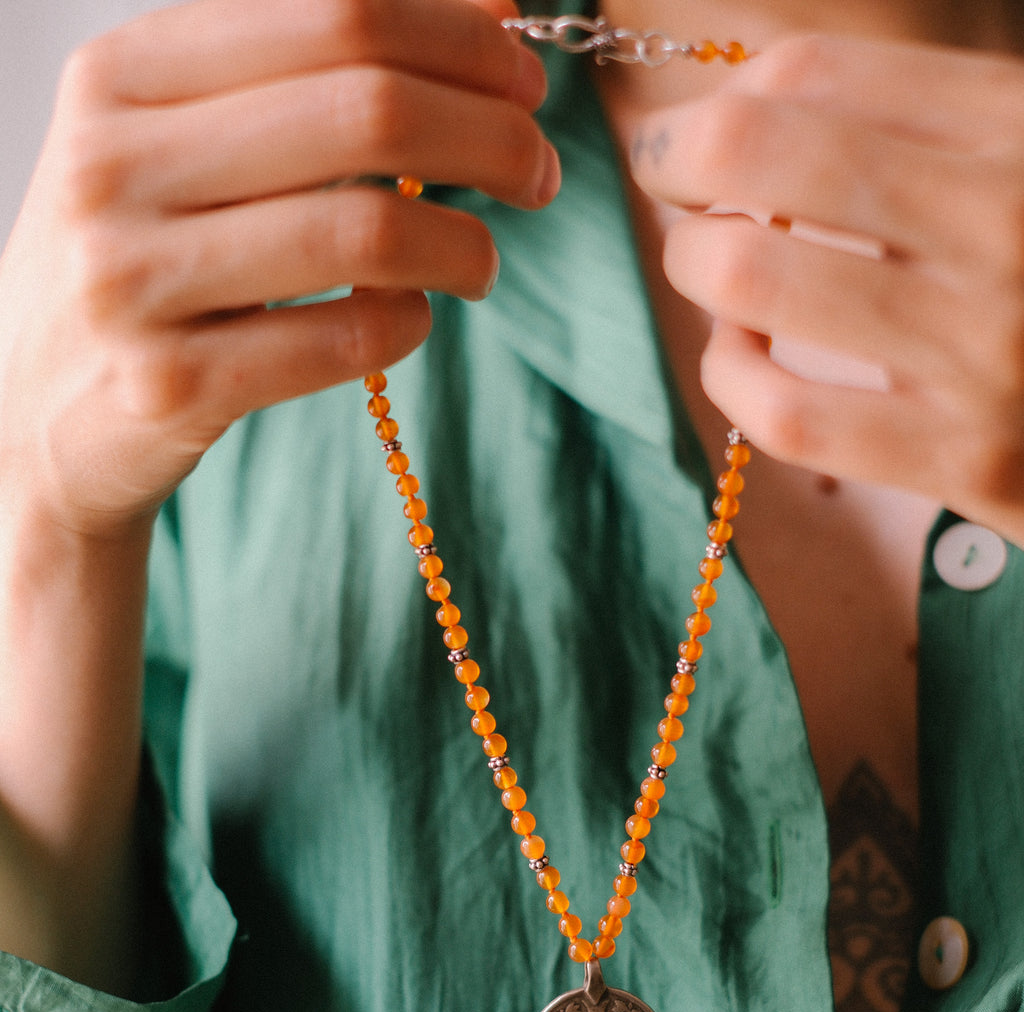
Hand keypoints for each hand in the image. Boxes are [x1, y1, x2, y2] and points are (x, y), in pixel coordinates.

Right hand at [0, 0, 557, 533]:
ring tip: (484, 262)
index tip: (524, 79)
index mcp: (123, 74)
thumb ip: (302, 71)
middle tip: (538, 170)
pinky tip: (414, 317)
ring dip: (465, 244)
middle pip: (366, 109)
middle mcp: (115, 164)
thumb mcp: (178, 138)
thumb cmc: (138, 258)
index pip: (336, 13)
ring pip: (366, 231)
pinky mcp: (170, 385)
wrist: (34, 412)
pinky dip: (408, 324)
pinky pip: (343, 339)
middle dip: (490, 134)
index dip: (460, 39)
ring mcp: (135, 281)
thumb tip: (487, 7)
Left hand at [630, 33, 1023, 542]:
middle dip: (675, 158)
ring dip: (698, 265)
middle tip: (667, 181)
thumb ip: (921, 125)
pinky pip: (787, 414)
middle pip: (761, 150)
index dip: (718, 99)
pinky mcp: (968, 459)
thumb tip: (752, 106)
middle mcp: (1007, 221)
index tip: (690, 133)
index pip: (816, 75)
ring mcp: (987, 348)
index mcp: (1023, 127)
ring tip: (713, 271)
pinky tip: (739, 357)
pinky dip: (732, 378)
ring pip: (750, 276)